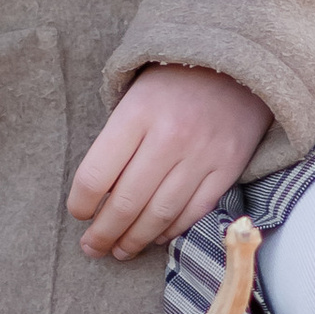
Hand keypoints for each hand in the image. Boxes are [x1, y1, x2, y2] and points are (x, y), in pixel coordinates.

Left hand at [69, 66, 269, 260]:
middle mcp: (169, 137)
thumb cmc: (174, 80)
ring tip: (120, 250)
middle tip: (92, 247)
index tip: (79, 214)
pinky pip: (195, 212)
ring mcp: (202, 155)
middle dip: (103, 233)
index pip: (96, 175)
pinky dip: (172, 230)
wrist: (235, 63)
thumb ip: (117, 140)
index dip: (81, 204)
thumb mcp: (135, 95)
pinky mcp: (228, 167)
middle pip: (126, 203)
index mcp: (137, 114)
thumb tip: (97, 195)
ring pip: (160, 215)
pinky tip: (156, 237)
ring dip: (135, 240)